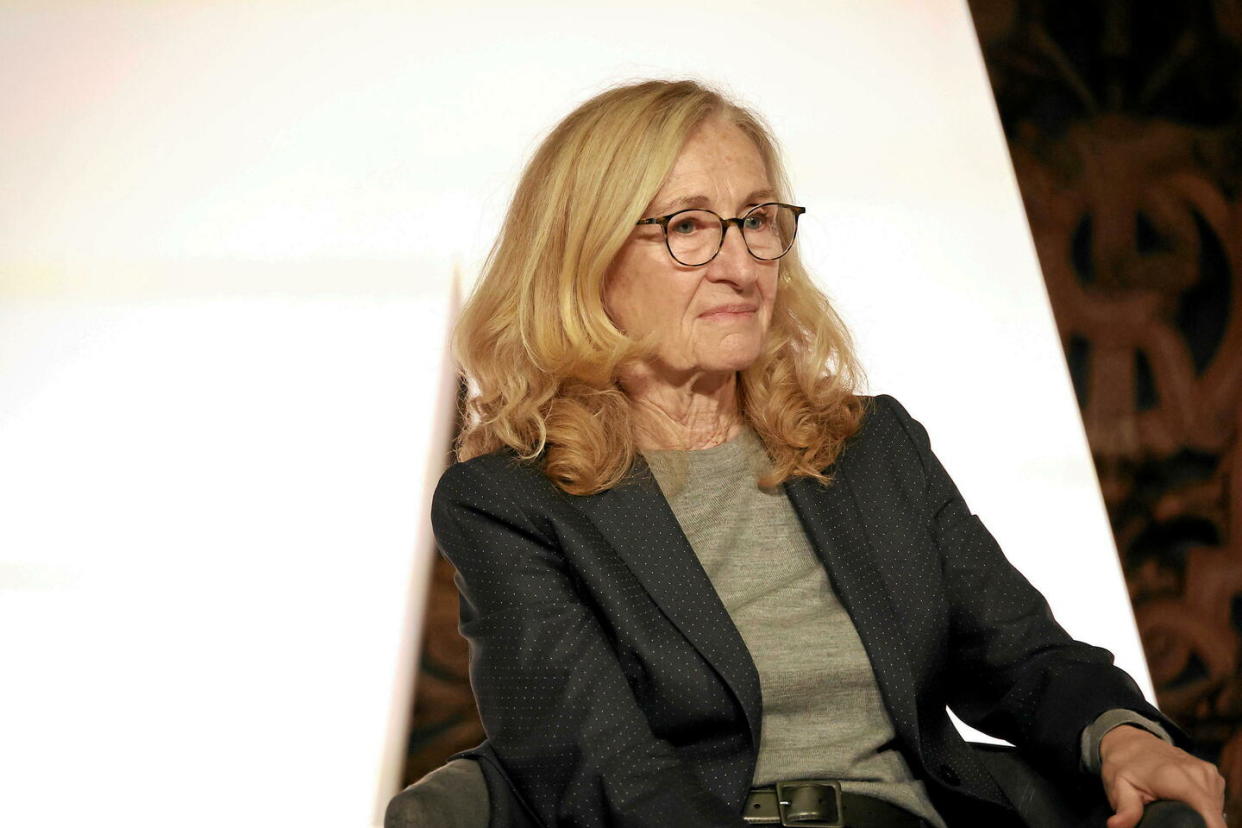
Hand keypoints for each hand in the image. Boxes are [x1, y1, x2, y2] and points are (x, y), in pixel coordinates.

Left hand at [1099, 725, 1225, 827]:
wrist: (1132, 742)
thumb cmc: (1124, 765)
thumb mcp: (1119, 787)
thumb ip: (1126, 809)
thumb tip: (1117, 826)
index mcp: (1177, 777)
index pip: (1207, 812)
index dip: (1207, 827)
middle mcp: (1198, 773)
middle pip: (1211, 815)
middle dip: (1197, 824)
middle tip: (1168, 817)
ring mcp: (1208, 773)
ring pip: (1214, 810)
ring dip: (1200, 815)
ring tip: (1175, 808)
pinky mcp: (1213, 775)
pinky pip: (1214, 801)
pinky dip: (1204, 807)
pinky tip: (1185, 803)